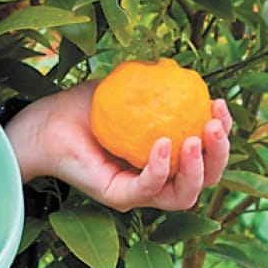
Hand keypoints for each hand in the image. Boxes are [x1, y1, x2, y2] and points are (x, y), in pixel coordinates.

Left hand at [5, 81, 231, 211]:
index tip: (219, 105)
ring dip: (198, 169)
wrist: (46, 121)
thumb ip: (156, 84)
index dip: (221, 134)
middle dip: (220, 154)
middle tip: (214, 123)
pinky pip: (147, 190)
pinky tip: (163, 143)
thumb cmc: (84, 106)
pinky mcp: (118, 197)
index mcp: (165, 158)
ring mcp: (138, 192)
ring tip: (195, 138)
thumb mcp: (128, 90)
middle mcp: (156, 180)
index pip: (206, 155)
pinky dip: (160, 169)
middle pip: (205, 180)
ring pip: (185, 196)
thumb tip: (182, 70)